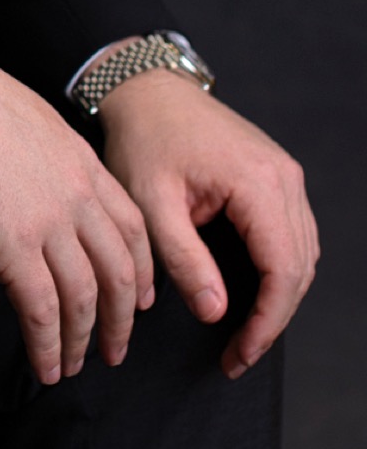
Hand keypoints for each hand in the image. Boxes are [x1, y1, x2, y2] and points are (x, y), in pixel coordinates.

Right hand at [0, 22, 154, 385]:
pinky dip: (47, 345)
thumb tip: (29, 185)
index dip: (140, 268)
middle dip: (122, 317)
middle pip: (118, 269)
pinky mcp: (14, 248)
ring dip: (82, 339)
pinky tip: (45, 366)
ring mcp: (49, 224)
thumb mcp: (26, 123)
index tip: (139, 297)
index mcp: (81, 164)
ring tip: (74, 366)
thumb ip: (42, 161)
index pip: (131, 226)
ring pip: (85, 297)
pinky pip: (42, 311)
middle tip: (115, 348)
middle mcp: (77, 197)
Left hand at [98, 68, 318, 377]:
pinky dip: (281, 269)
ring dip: (280, 297)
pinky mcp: (277, 175)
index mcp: (257, 183)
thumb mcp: (151, 205)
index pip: (282, 270)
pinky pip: (293, 234)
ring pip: (304, 253)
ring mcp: (286, 174)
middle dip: (273, 318)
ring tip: (245, 333)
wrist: (148, 92)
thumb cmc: (144, 140)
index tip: (240, 354)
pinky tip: (253, 292)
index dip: (267, 321)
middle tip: (238, 355)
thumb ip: (185, 260)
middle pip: (300, 267)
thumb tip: (216, 313)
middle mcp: (284, 178)